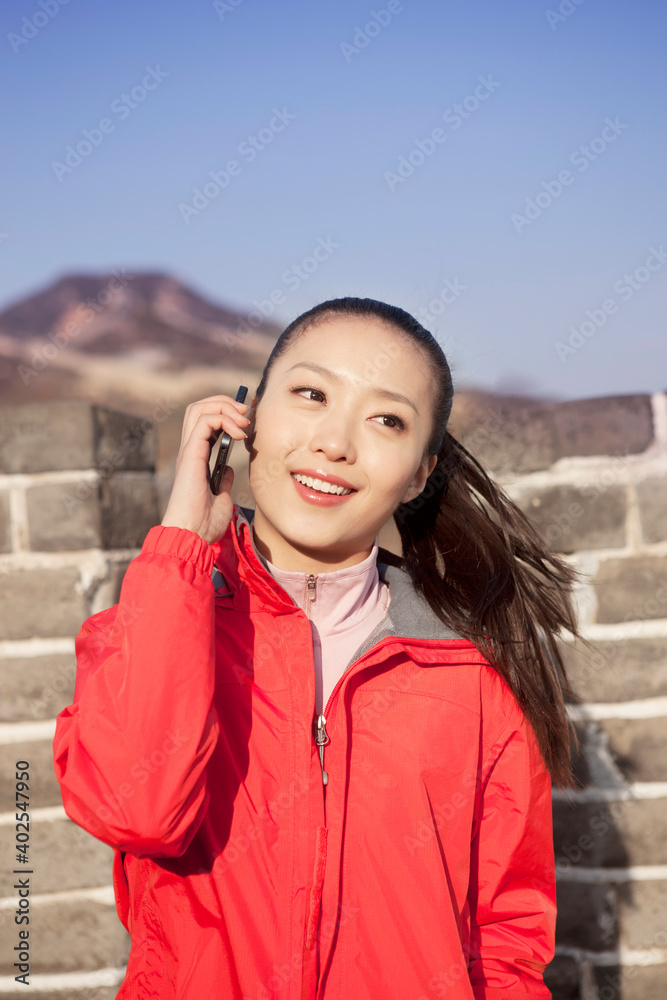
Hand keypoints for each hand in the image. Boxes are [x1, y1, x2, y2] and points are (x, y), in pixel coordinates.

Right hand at [160, 394, 251, 544]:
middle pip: (199, 408)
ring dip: (226, 407)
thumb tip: (229, 470)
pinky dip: (224, 420)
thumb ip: (224, 481)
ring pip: (199, 408)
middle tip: (247, 412)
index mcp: (196, 458)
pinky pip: (204, 421)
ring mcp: (189, 451)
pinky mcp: (191, 454)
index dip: (226, 413)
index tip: (248, 419)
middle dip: (225, 402)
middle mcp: (191, 450)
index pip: (205, 421)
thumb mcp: (221, 498)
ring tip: (245, 420)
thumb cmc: (204, 524)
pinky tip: (240, 434)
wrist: (192, 535)